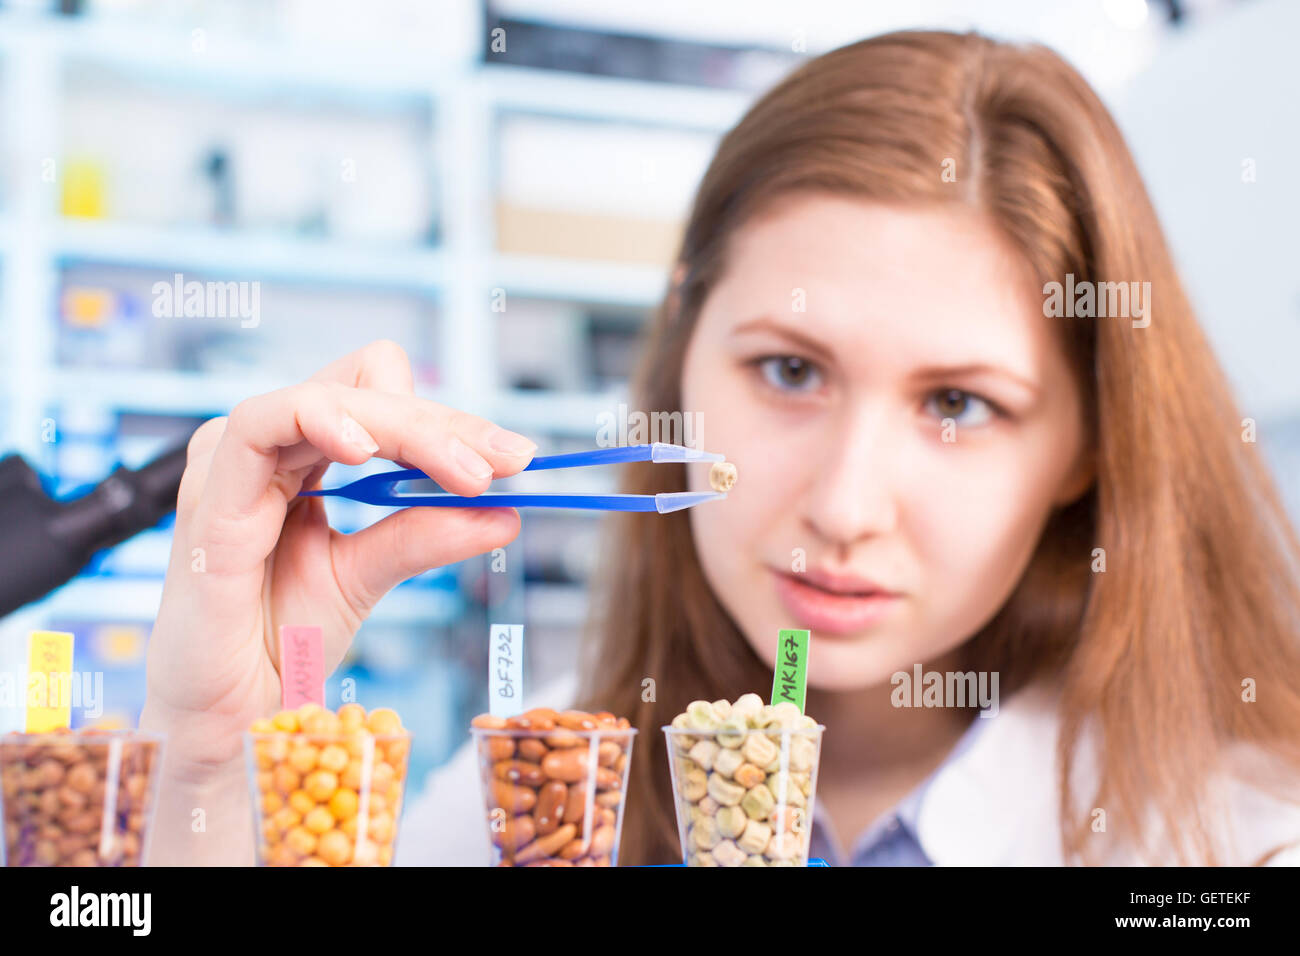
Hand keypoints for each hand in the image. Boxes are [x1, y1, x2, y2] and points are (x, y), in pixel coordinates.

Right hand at [139, 341, 533, 860]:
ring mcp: (232, 465)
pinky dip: (322, 420)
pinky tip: (367, 450)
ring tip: (464, 472)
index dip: (450, 420)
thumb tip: (506, 512)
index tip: (515, 459)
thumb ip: (426, 537)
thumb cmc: (281, 643)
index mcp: (301, 457)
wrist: (231, 718)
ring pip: (327, 396)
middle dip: (445, 424)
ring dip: (407, 427)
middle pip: (366, 388)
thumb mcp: (369, 576)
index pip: (383, 399)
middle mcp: (267, 449)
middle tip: (507, 462)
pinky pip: (260, 426)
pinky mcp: (209, 496)